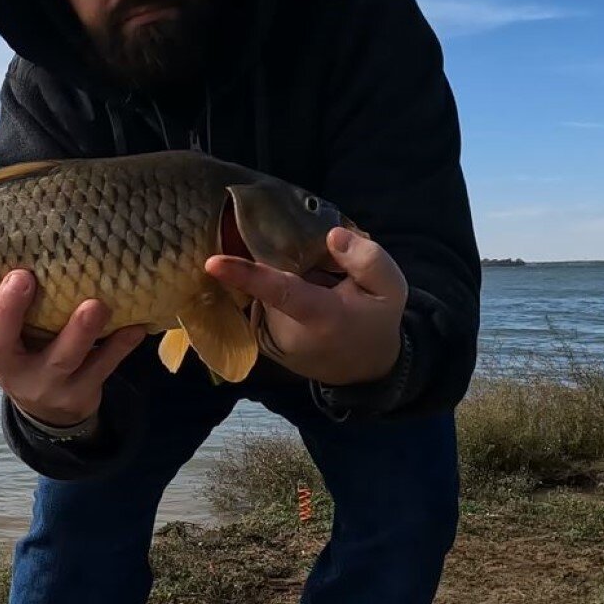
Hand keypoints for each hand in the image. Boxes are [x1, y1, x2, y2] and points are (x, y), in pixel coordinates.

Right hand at [0, 269, 146, 426]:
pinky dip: (120, 346)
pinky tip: (136, 325)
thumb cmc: (28, 348)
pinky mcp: (80, 393)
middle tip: (23, 276)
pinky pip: (103, 369)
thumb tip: (9, 216)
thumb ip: (4, 294)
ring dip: (78, 332)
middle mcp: (10, 369)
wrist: (54, 410)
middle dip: (9, 312)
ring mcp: (45, 384)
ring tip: (95, 305)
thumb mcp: (9, 332)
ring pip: (60, 361)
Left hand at [204, 226, 406, 386]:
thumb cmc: (377, 320)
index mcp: (321, 315)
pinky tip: (304, 302)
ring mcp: (271, 342)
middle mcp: (288, 333)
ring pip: (264, 293)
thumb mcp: (391, 287)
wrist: (366, 368)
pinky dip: (275, 296)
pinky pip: (262, 305)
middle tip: (322, 270)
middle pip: (272, 280)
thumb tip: (331, 235)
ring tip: (317, 292)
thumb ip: (366, 258)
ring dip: (284, 281)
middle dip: (288, 263)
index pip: (281, 292)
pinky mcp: (263, 344)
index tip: (213, 263)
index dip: (245, 275)